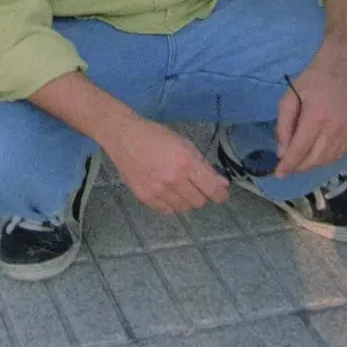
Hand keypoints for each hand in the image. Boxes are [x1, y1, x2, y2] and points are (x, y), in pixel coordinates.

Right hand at [106, 117, 228, 212]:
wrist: (124, 137)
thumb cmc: (156, 136)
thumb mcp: (184, 144)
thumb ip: (204, 165)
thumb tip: (222, 184)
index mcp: (186, 163)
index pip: (211, 189)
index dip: (220, 195)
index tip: (221, 195)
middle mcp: (174, 180)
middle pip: (199, 202)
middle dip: (201, 195)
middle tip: (195, 186)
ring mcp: (158, 190)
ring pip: (183, 208)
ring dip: (185, 199)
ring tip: (177, 186)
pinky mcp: (145, 197)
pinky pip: (166, 210)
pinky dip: (170, 203)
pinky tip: (166, 191)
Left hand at [275, 60, 346, 177]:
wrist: (339, 71)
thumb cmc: (310, 82)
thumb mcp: (288, 99)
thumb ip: (283, 127)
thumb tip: (282, 153)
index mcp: (315, 117)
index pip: (300, 150)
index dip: (288, 165)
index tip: (279, 175)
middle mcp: (333, 128)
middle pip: (314, 160)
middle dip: (298, 167)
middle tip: (287, 167)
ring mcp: (346, 132)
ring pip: (327, 161)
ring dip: (311, 166)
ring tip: (299, 163)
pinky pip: (338, 156)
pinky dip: (325, 161)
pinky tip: (315, 156)